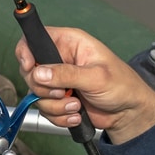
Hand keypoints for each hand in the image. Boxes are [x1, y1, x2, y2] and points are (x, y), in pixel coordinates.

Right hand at [15, 25, 154, 142]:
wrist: (127, 113)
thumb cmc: (121, 85)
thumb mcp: (96, 76)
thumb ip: (66, 74)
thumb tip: (39, 73)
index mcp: (69, 43)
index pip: (35, 38)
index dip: (26, 52)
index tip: (30, 67)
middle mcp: (60, 60)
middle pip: (30, 71)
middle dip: (44, 88)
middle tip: (63, 93)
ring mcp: (58, 81)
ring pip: (36, 94)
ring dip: (56, 106)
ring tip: (76, 106)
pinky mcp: (58, 99)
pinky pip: (45, 109)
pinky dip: (59, 116)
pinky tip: (76, 114)